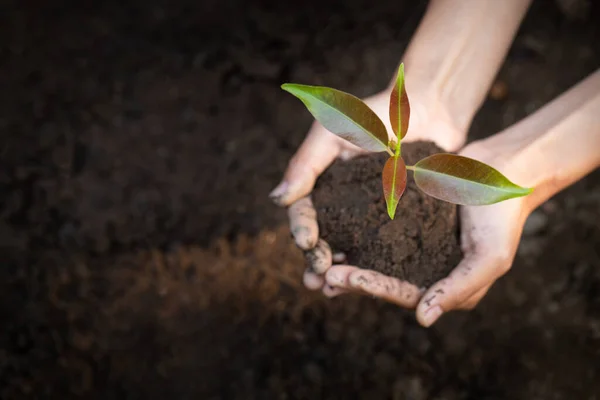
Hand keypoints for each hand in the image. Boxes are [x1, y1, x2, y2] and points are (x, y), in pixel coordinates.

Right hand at [270, 87, 465, 305]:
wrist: (428, 110)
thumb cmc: (375, 115)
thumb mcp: (332, 132)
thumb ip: (306, 164)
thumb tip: (277, 201)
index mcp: (323, 187)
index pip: (304, 213)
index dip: (303, 229)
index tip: (307, 242)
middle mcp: (344, 206)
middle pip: (325, 240)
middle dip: (316, 261)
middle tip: (315, 279)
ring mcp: (372, 217)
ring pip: (351, 251)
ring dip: (339, 273)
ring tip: (332, 292)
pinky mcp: (401, 224)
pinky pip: (385, 249)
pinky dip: (375, 268)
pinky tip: (372, 284)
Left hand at [322, 141, 531, 325]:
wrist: (503, 171)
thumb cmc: (502, 217)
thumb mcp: (490, 257)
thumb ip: (458, 288)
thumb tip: (422, 319)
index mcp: (444, 286)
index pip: (402, 293)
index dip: (370, 287)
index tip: (340, 278)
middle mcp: (426, 270)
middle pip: (382, 279)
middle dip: (351, 278)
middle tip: (318, 274)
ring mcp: (416, 245)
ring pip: (375, 257)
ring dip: (348, 261)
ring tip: (316, 262)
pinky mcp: (409, 221)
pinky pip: (377, 229)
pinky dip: (356, 232)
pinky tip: (334, 229)